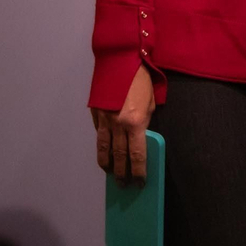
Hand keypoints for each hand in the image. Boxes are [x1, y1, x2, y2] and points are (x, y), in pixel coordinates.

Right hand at [91, 64, 155, 185]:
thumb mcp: (151, 102)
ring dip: (107, 164)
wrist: (120, 61)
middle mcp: (118, 125)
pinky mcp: (95, 114)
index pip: (137, 154)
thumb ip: (145, 121)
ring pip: (104, 149)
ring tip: (110, 174)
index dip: (139, 170)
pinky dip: (102, 146)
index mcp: (135, 122)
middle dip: (122, 172)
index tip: (140, 182)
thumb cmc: (141, 80)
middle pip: (119, 156)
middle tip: (124, 185)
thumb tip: (140, 136)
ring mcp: (104, 120)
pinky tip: (104, 153)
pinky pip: (99, 135)